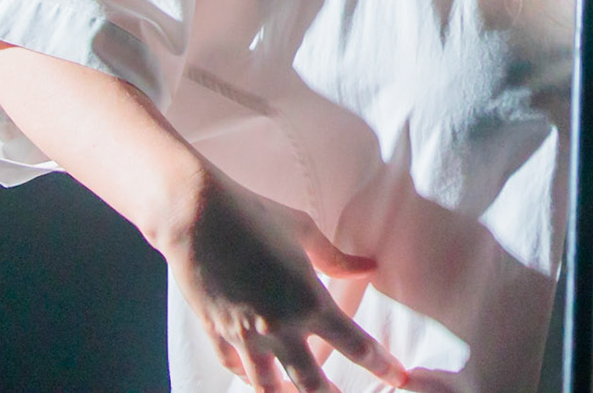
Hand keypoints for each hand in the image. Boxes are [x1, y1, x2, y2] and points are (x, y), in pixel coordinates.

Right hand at [158, 169, 410, 391]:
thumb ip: (337, 259)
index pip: (355, 345)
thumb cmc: (254, 216)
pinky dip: (250, 378)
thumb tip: (369, 266)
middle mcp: (280, 328)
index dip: (380, 364)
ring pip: (271, 389)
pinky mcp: (218, 335)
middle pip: (313, 384)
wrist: (196, 218)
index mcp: (309, 301)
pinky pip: (238, 370)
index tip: (396, 375)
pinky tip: (259, 379)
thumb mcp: (303, 233)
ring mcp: (246, 337)